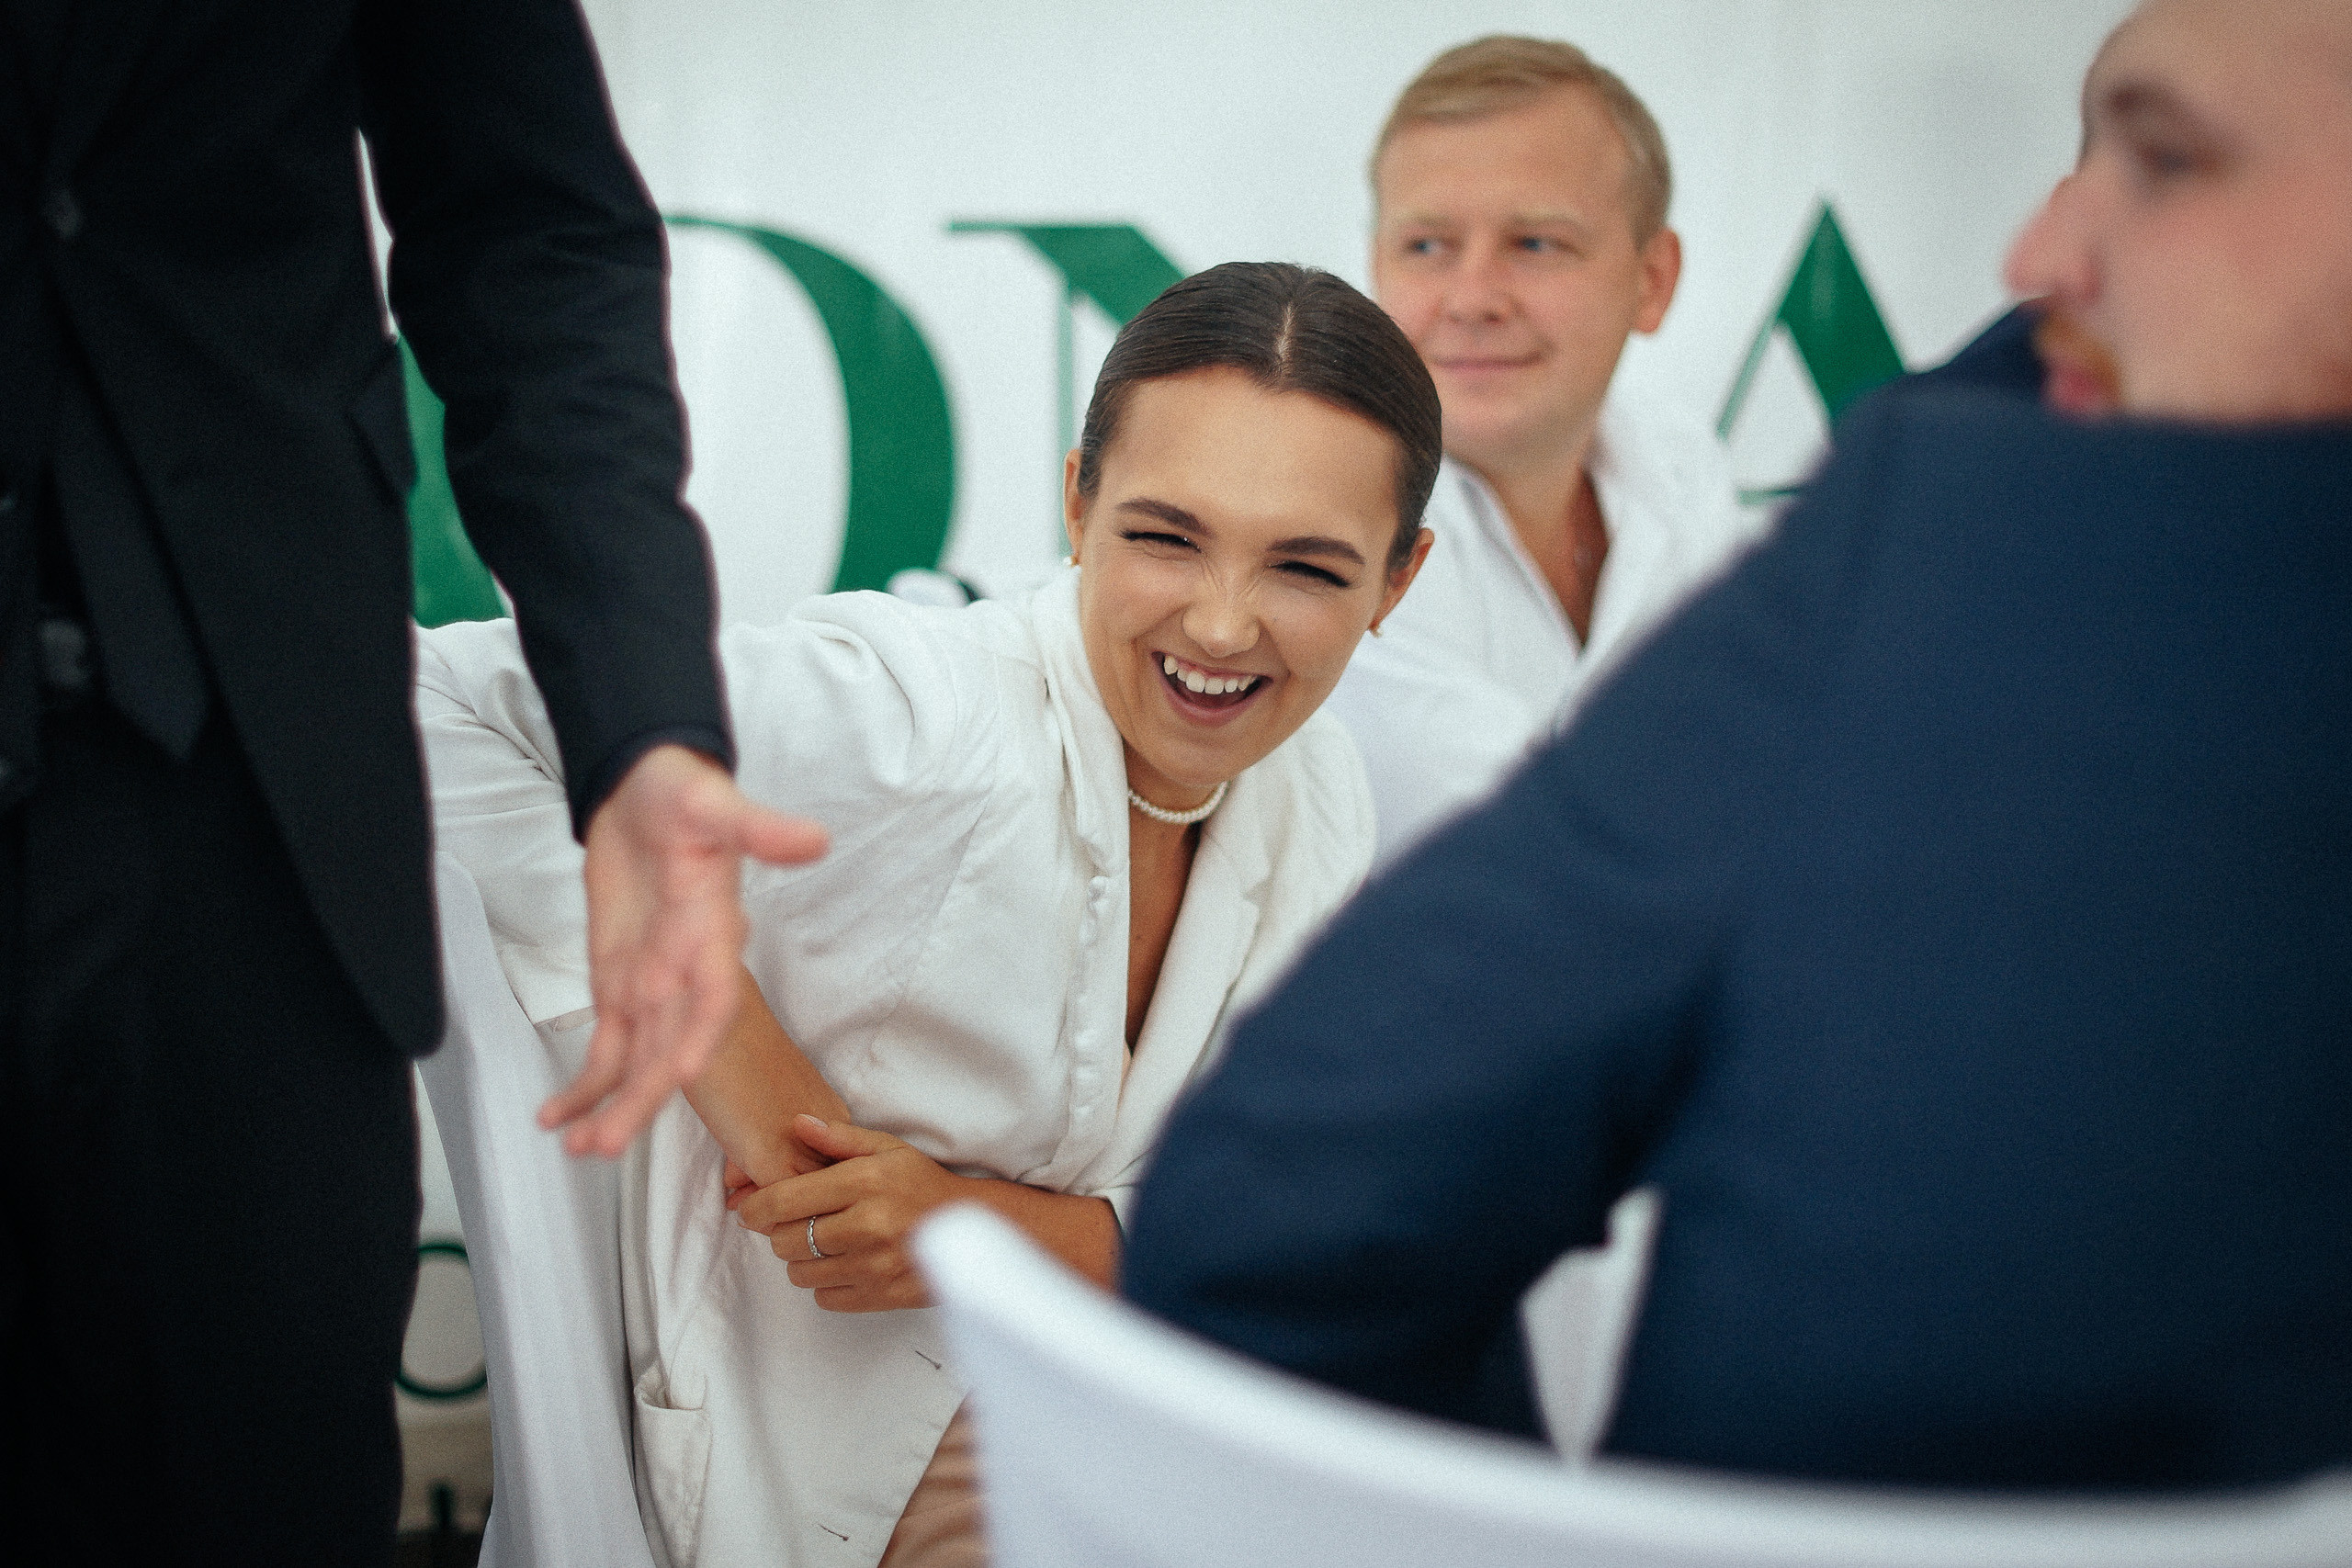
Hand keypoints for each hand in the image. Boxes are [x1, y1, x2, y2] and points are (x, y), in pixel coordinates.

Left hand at [543, 744, 827, 1157]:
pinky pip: (604, 1046)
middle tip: (606, 1142)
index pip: (711, 999)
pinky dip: (583, 1083)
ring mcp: (651, 984)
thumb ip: (758, 828)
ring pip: (634, 1060)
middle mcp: (686, 971)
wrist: (642, 789)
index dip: (696, 1037)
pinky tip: (557, 1118)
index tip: (677, 1072)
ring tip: (579, 1148)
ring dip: (609, 1105)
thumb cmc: (682, 794)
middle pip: (667, 1047)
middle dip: (640, 1097)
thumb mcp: (714, 803)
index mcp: (711, 934)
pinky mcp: (618, 984)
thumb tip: (814, 839)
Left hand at [733, 1116, 966, 1311]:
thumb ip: (840, 1138)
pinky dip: (825, 1284)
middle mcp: (867, 1224)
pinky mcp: (881, 1295)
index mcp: (864, 1182)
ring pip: (801, 1272)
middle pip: (786, 1240)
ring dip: (801, 1260)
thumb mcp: (888, 1149)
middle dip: (779, 1233)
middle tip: (793, 1224)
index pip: (785, 1200)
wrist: (974, 1229)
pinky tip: (843, 1264)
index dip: (756, 1208)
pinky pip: (825, 1297)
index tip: (751, 1210)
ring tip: (821, 1244)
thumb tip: (797, 1124)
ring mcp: (875, 1264)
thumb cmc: (923, 1185)